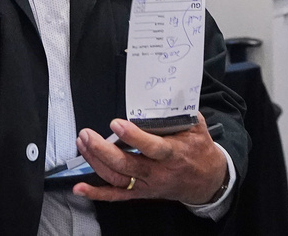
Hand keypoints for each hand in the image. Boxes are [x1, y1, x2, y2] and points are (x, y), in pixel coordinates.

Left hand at [72, 113, 226, 203]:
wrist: (207, 181)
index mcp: (173, 154)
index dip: (133, 137)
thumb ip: (179, 112)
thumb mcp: (196, 127)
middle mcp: (158, 172)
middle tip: (87, 134)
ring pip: (118, 178)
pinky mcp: (141, 193)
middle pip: (127, 165)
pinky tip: (80, 187)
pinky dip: (97, 194)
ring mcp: (148, 185)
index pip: (152, 147)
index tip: (116, 123)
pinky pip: (117, 196)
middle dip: (104, 150)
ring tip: (83, 143)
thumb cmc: (199, 149)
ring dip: (96, 162)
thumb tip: (162, 92)